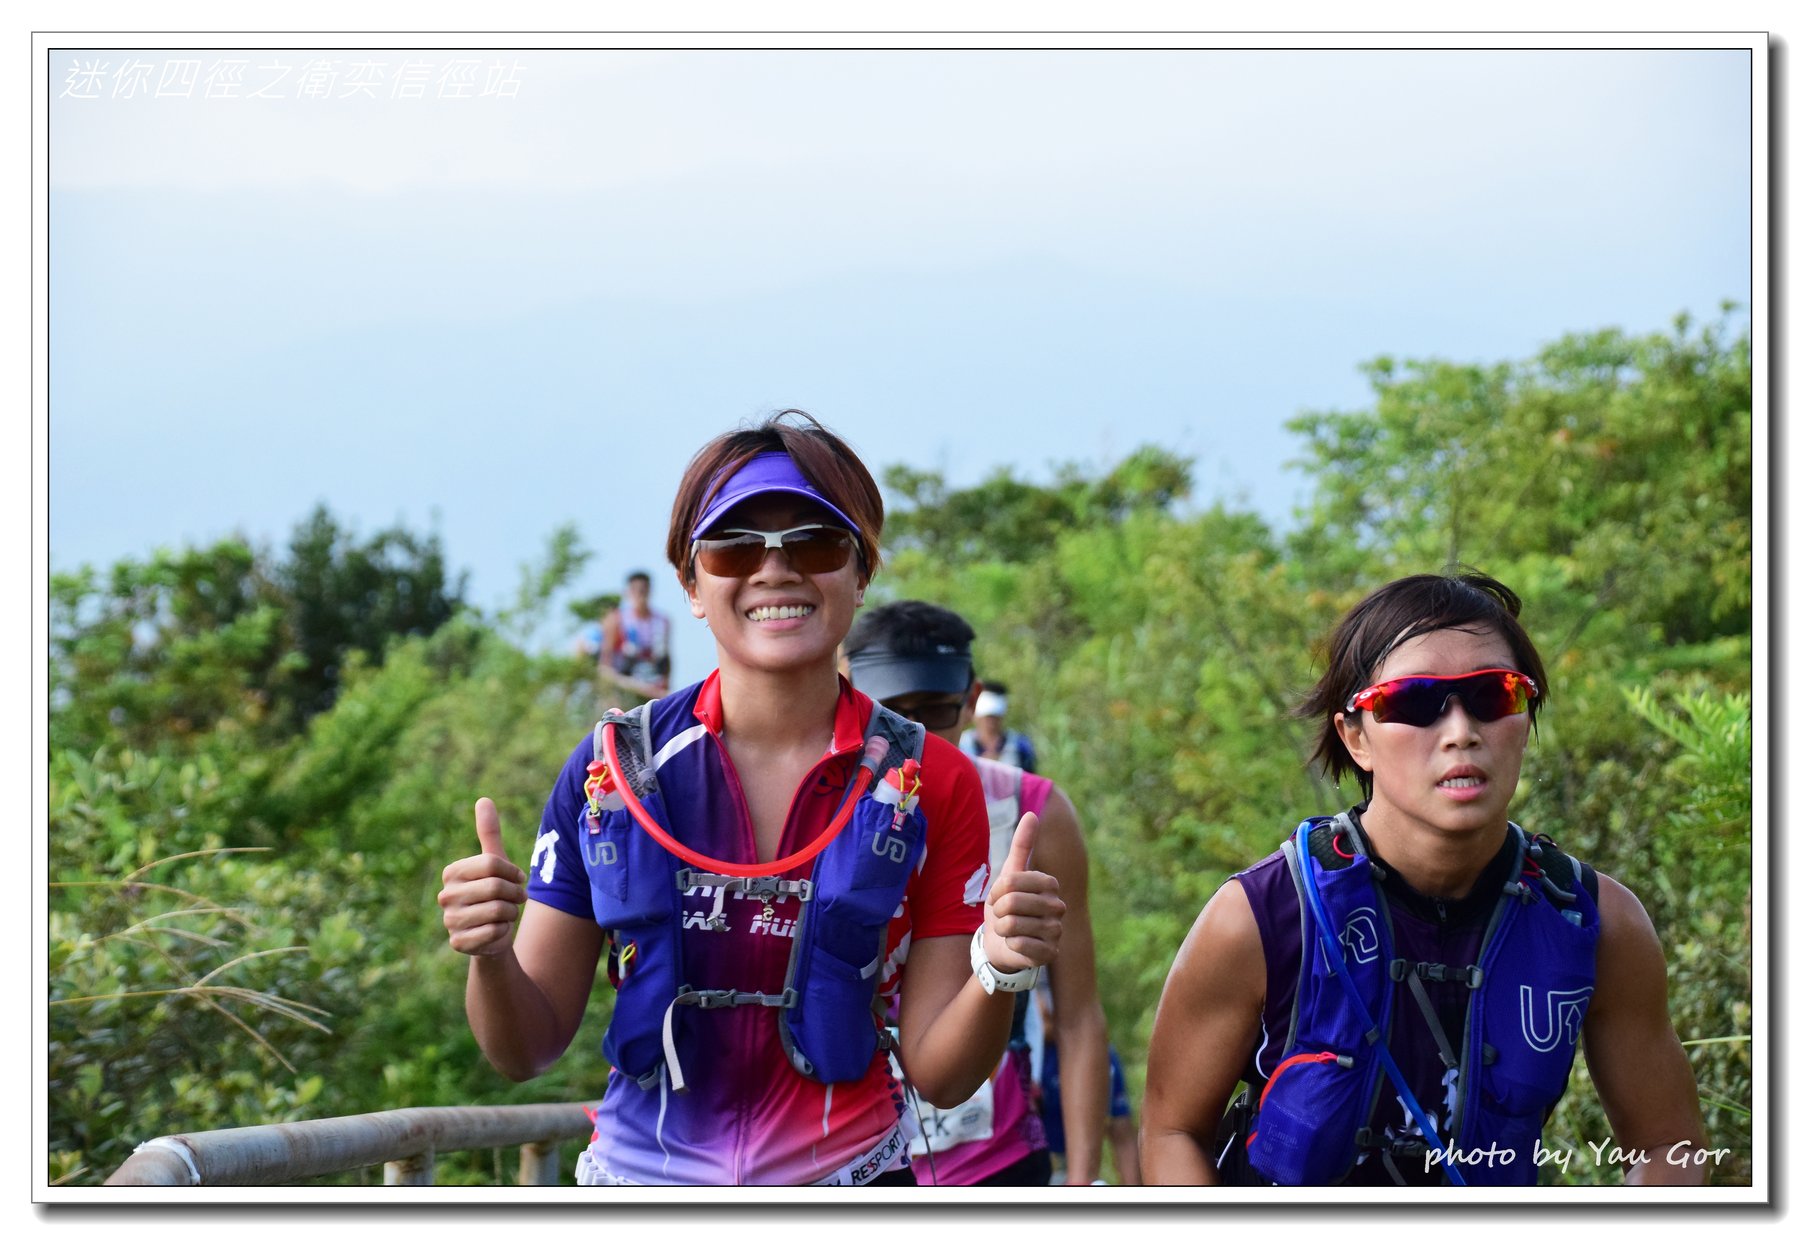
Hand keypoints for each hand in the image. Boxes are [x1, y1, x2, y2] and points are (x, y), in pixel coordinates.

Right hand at [438, 797, 527, 956]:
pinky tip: (495, 932)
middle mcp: (445, 895)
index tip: (517, 879)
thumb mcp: (495, 862)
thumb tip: (484, 799)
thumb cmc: (494, 894)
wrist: (491, 934)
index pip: (492, 864)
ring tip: (504, 915)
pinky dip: (503, 932)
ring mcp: (449, 920)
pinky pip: (494, 932)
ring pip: (498, 911)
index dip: (513, 873)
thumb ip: (489, 832)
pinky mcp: (458, 943)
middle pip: (496, 888)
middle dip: (515, 895)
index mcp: (452, 872)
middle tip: (515, 900)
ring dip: (511, 914)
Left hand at [981, 810, 1063, 972]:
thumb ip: (1022, 845)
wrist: (1002, 944)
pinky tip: (1016, 945)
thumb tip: (1032, 813)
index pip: (1011, 881)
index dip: (997, 891)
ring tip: (1009, 930)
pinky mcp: (1050, 954)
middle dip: (998, 911)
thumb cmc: (1006, 906)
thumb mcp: (1009, 874)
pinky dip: (1010, 945)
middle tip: (1004, 916)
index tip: (1000, 897)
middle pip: (1011, 903)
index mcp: (1049, 884)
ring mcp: (1056, 931)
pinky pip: (1019, 946)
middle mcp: (1058, 906)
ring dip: (1002, 929)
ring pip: (1012, 925)